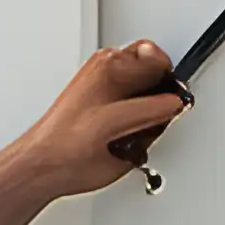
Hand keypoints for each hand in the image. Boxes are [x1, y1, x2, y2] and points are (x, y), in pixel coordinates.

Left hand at [0, 42, 187, 204]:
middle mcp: (113, 80)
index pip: (153, 56)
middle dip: (164, 97)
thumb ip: (149, 109)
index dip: (169, 73)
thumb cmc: (65, 140)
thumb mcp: (112, 119)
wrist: (48, 167)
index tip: (175, 91)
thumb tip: (173, 104)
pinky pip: (149, 126)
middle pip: (157, 79)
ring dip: (156, 119)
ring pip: (155, 103)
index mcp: (109, 67)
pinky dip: (150, 135)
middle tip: (157, 116)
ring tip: (140, 135)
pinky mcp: (122, 126)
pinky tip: (136, 146)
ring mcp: (118, 103)